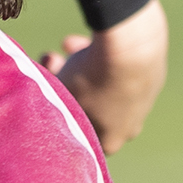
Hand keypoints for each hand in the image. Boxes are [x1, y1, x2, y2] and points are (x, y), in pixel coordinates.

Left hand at [42, 0, 167, 155]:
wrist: (133, 46)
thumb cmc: (90, 78)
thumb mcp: (58, 97)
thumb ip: (45, 107)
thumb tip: (31, 106)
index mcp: (112, 141)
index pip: (79, 141)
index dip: (57, 119)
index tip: (44, 100)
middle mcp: (131, 125)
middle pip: (89, 108)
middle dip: (66, 87)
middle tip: (52, 66)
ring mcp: (144, 99)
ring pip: (103, 85)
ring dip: (79, 68)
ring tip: (62, 47)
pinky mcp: (151, 73)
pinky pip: (119, 68)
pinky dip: (98, 56)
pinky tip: (77, 41)